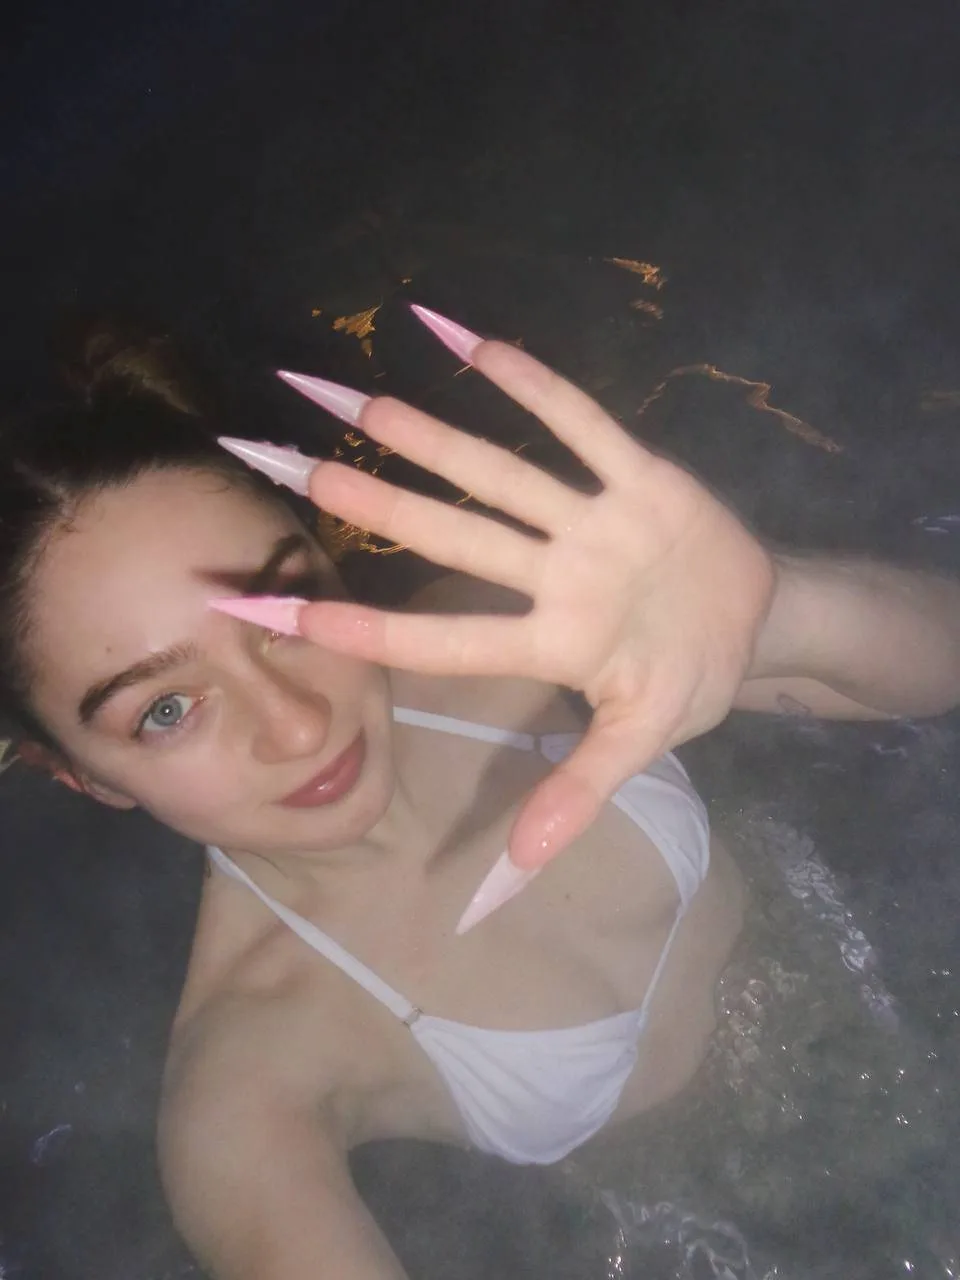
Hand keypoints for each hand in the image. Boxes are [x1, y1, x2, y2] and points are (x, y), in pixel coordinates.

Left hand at [293, 334, 774, 869]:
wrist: (760, 623)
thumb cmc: (689, 682)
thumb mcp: (641, 744)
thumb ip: (577, 796)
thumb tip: (504, 884)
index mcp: (551, 643)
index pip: (443, 639)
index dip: (365, 629)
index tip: (272, 613)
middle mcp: (555, 575)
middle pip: (454, 535)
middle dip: (379, 502)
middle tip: (293, 465)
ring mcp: (593, 523)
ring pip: (503, 474)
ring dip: (435, 438)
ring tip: (362, 401)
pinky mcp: (641, 477)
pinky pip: (584, 423)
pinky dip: (535, 386)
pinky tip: (469, 339)